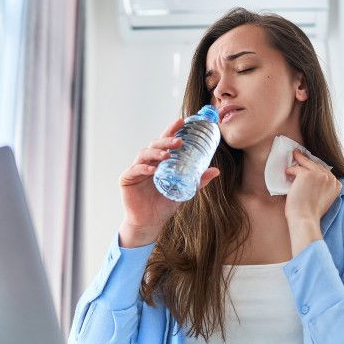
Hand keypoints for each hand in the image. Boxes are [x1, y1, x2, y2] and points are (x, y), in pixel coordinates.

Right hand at [118, 117, 219, 246]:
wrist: (150, 223)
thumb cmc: (164, 204)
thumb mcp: (184, 191)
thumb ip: (197, 180)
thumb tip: (216, 171)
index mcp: (159, 161)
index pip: (165, 142)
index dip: (172, 130)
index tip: (182, 121)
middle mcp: (147, 161)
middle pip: (155, 145)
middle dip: (166, 140)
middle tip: (179, 141)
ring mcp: (136, 169)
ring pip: (144, 154)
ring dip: (156, 153)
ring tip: (167, 155)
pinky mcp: (127, 179)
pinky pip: (135, 169)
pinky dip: (143, 167)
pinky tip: (153, 169)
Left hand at [283, 149, 340, 255]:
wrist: (304, 219)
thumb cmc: (310, 213)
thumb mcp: (322, 198)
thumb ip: (322, 187)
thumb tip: (312, 179)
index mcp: (337, 185)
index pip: (325, 171)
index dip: (315, 167)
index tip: (309, 164)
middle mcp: (331, 178)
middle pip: (317, 164)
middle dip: (307, 160)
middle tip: (298, 154)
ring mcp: (320, 175)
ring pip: (307, 164)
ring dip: (298, 162)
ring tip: (293, 157)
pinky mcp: (307, 174)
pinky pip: (296, 168)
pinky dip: (291, 171)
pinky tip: (287, 172)